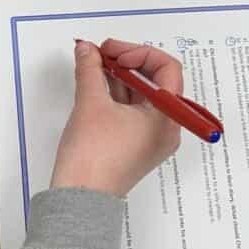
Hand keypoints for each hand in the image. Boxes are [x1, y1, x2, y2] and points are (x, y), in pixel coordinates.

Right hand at [49, 39, 183, 197]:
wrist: (80, 198)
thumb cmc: (93, 158)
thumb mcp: (91, 103)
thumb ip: (90, 69)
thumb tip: (87, 50)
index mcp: (168, 117)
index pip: (167, 69)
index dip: (139, 53)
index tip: (113, 52)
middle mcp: (166, 128)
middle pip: (156, 81)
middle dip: (127, 62)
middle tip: (101, 53)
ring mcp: (151, 138)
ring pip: (141, 95)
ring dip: (119, 76)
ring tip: (94, 64)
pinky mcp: (135, 145)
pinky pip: (132, 110)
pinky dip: (116, 93)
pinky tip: (96, 83)